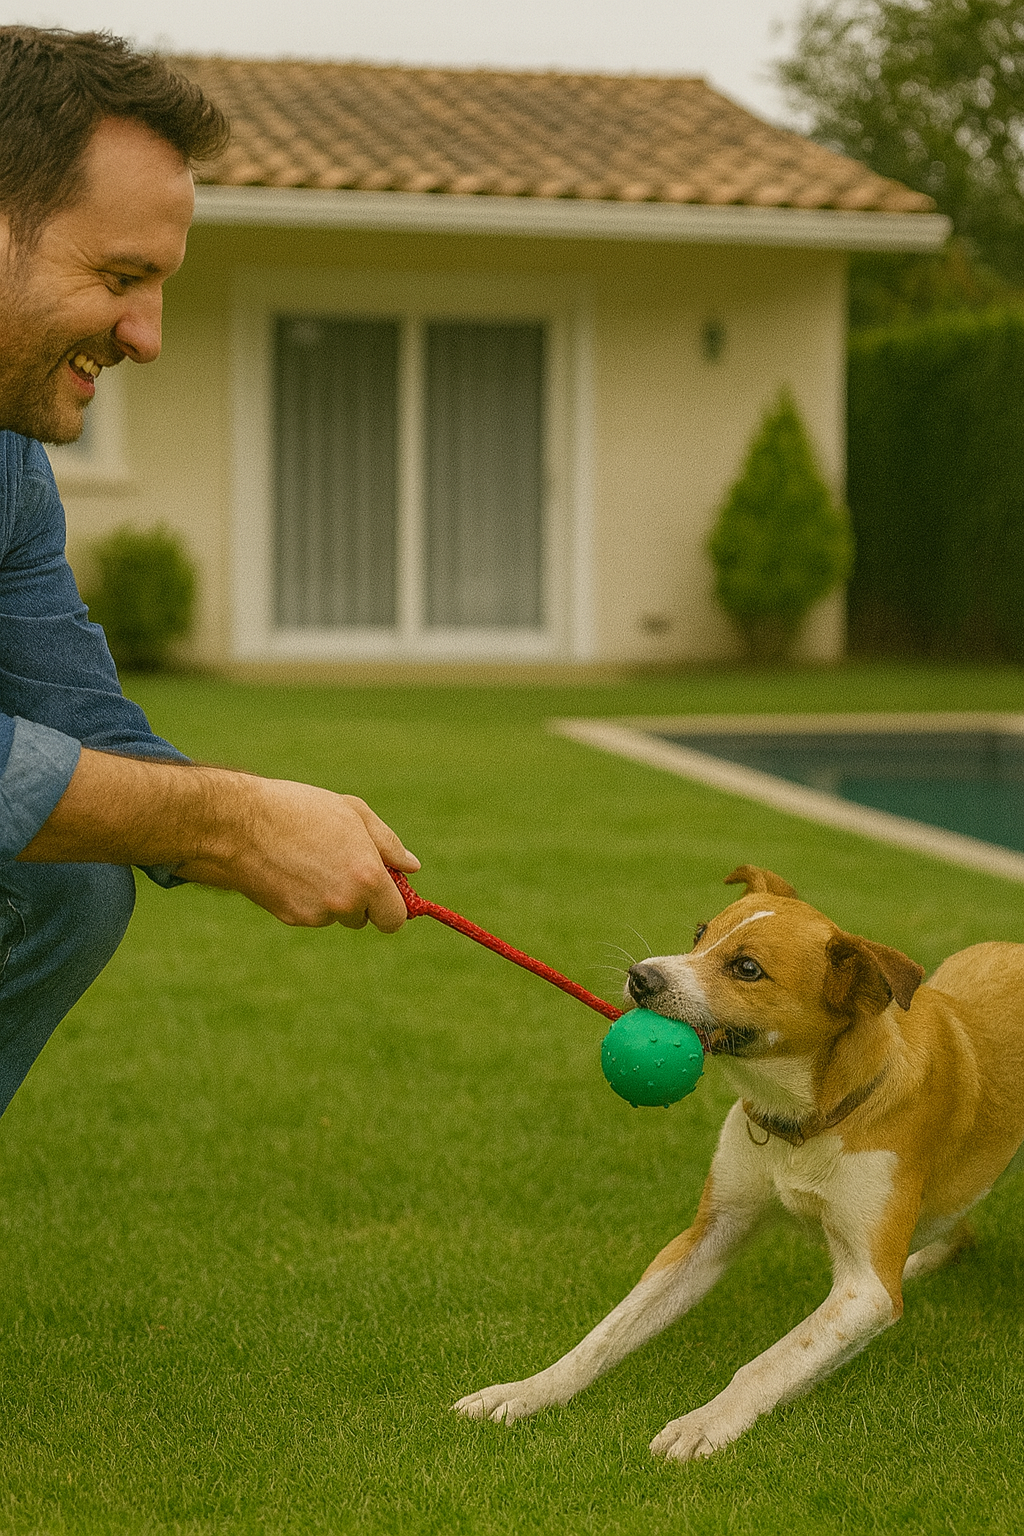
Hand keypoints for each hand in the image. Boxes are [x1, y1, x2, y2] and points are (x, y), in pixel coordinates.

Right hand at [178, 776, 418, 930]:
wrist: (237, 825)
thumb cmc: (298, 809)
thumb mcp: (352, 812)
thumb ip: (387, 844)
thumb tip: (411, 868)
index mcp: (367, 878)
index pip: (394, 919)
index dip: (392, 908)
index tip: (385, 894)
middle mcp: (344, 903)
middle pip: (364, 918)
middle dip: (360, 899)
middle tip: (340, 864)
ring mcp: (316, 914)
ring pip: (336, 914)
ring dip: (332, 896)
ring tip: (310, 858)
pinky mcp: (291, 918)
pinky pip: (311, 912)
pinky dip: (306, 897)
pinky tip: (291, 868)